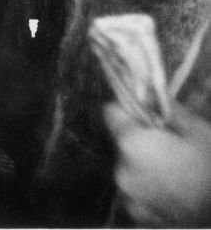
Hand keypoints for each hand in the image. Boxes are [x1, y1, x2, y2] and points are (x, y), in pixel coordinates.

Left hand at [105, 101, 210, 226]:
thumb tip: (154, 93)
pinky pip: (137, 193)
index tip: (147, 114)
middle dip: (141, 140)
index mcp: (132, 144)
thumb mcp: (198, 132)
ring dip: (144, 166)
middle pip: (122, 142)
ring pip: (129, 168)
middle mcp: (121, 171)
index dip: (129, 109)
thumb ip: (170, 110)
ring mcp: (128, 198)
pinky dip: (149, 190)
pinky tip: (173, 193)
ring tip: (176, 173)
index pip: (111, 112)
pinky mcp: (137, 218)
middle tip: (171, 146)